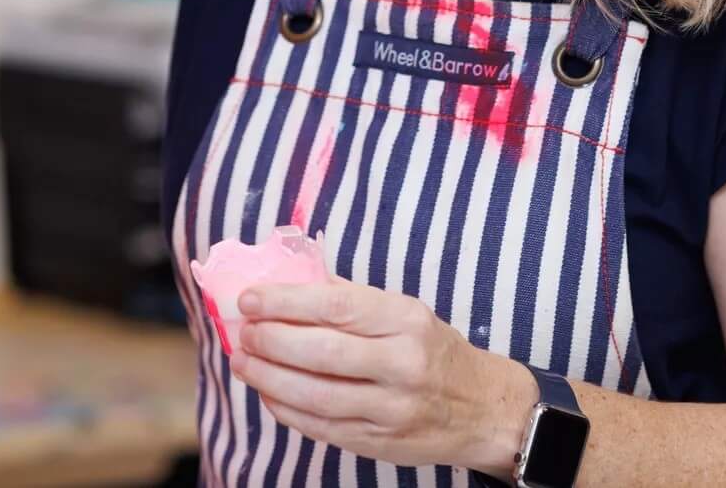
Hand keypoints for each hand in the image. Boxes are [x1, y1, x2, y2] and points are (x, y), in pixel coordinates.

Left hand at [232, 279, 537, 474]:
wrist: (482, 409)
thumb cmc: (433, 350)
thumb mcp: (405, 312)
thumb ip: (351, 299)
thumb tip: (289, 281)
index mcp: (406, 321)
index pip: (336, 305)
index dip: (286, 302)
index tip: (250, 299)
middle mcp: (402, 364)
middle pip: (321, 352)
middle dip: (271, 341)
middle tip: (243, 332)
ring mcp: (392, 409)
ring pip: (316, 395)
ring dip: (269, 378)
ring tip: (244, 362)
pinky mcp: (381, 444)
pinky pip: (322, 427)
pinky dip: (288, 411)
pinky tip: (269, 394)